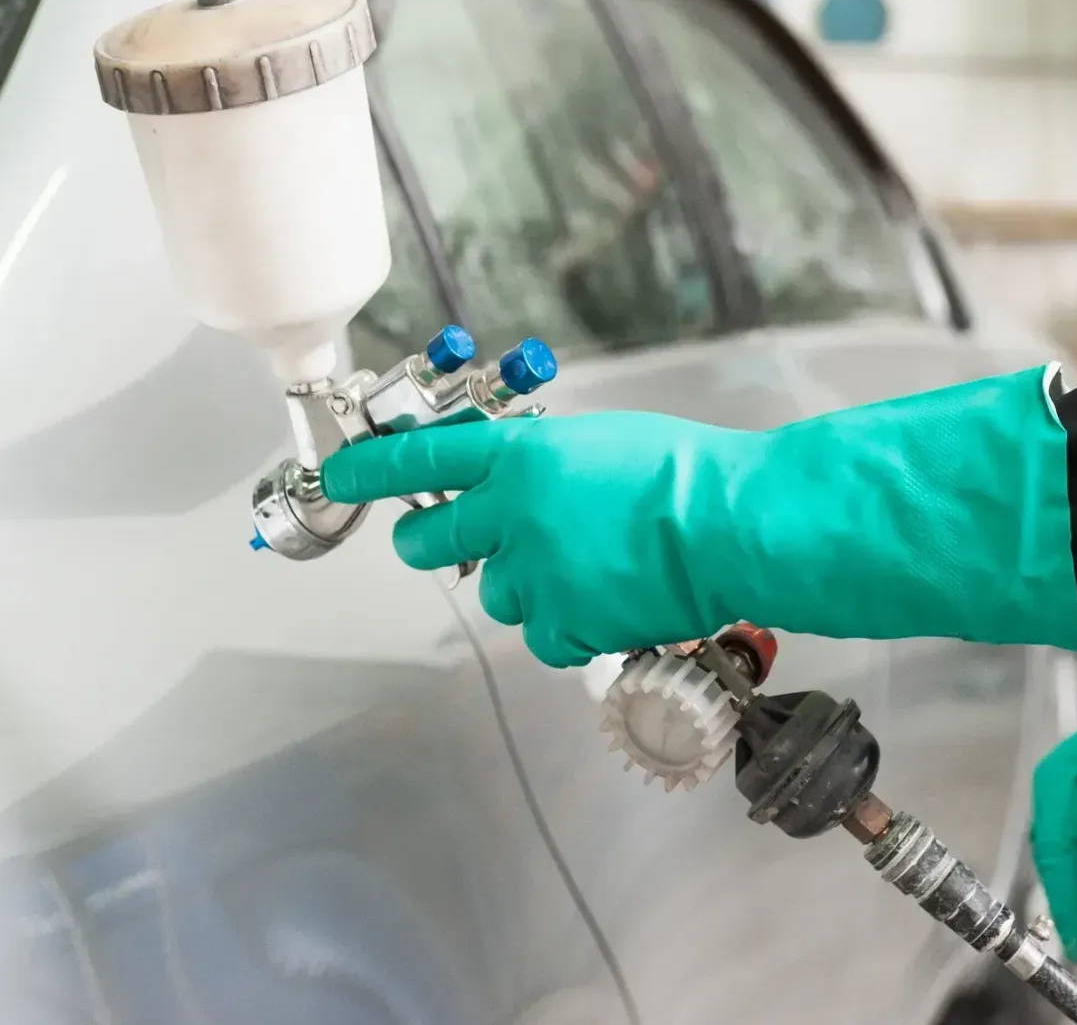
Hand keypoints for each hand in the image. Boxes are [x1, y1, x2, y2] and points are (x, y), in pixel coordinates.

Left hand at [320, 367, 1076, 666]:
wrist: (733, 525)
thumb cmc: (688, 471)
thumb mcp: (602, 441)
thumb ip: (545, 460)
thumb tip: (519, 476)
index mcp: (521, 457)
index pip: (421, 458)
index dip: (371, 468)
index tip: (343, 474)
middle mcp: (513, 515)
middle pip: (430, 539)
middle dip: (430, 539)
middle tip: (447, 538)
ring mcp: (536, 575)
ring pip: (492, 591)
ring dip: (519, 584)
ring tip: (577, 569)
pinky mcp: (565, 624)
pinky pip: (540, 635)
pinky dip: (563, 626)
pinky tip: (601, 604)